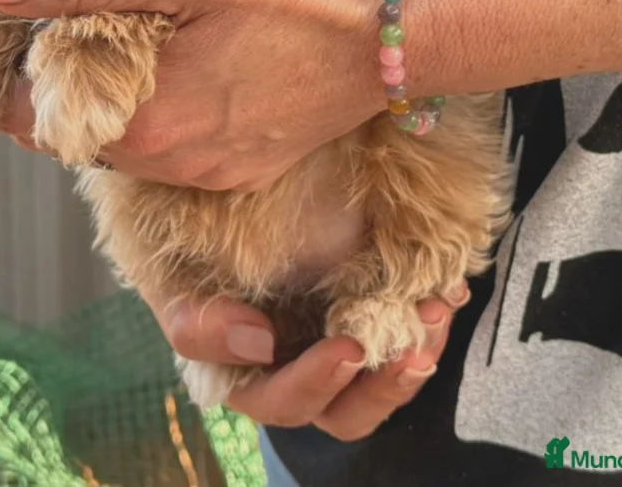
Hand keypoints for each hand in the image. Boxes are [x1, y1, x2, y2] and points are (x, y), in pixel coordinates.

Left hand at [0, 0, 393, 189]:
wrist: (413, 26)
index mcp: (143, 123)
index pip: (28, 112)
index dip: (16, 61)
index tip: (27, 11)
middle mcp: (171, 163)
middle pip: (77, 120)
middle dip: (66, 64)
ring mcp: (214, 168)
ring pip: (128, 127)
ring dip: (119, 78)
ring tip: (140, 11)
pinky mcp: (249, 161)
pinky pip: (178, 137)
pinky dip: (166, 97)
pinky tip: (191, 45)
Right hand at [148, 284, 468, 440]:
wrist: (215, 210)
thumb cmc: (184, 254)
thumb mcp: (174, 285)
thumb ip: (198, 321)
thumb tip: (260, 342)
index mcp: (243, 376)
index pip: (281, 400)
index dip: (314, 384)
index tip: (345, 346)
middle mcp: (292, 373)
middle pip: (342, 410)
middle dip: (381, 381)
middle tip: (413, 340)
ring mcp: (330, 351)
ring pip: (379, 389)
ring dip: (411, 362)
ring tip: (435, 316)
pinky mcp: (364, 323)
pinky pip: (400, 346)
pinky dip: (426, 327)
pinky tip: (447, 294)